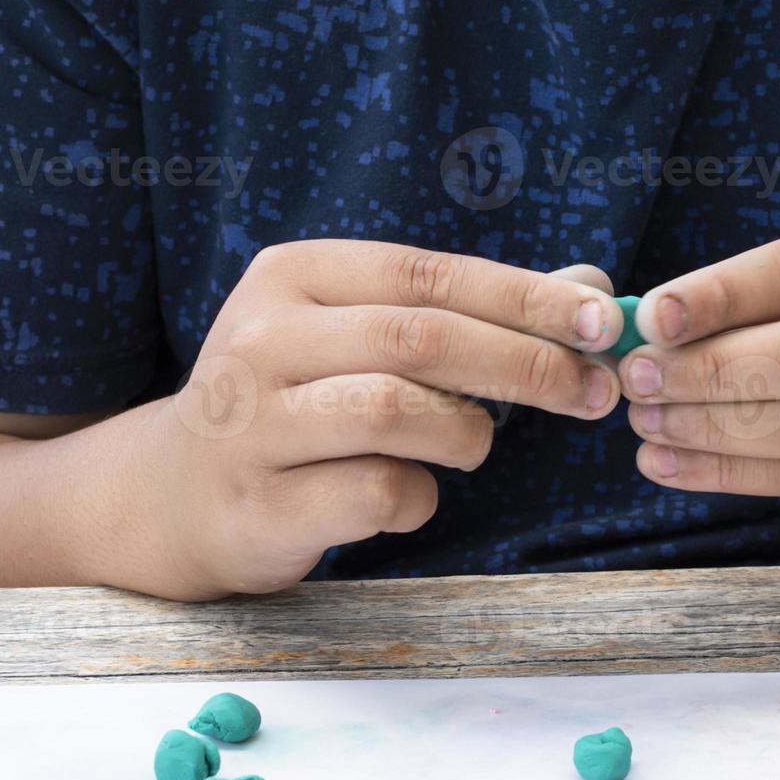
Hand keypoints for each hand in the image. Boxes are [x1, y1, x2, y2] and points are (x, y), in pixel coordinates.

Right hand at [113, 241, 622, 598]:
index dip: (526, 297)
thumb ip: (465, 310)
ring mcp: (251, 425)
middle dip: (528, 364)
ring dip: (468, 433)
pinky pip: (377, 493)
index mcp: (290, 276)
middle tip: (596, 391)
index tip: (604, 321)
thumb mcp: (360, 336)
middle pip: (422, 338)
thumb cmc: (296, 406)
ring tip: (473, 444)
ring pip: (399, 411)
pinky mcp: (259, 505)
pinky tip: (407, 497)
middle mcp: (261, 339)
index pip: (428, 274)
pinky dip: (420, 498)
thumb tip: (592, 285)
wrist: (175, 496)